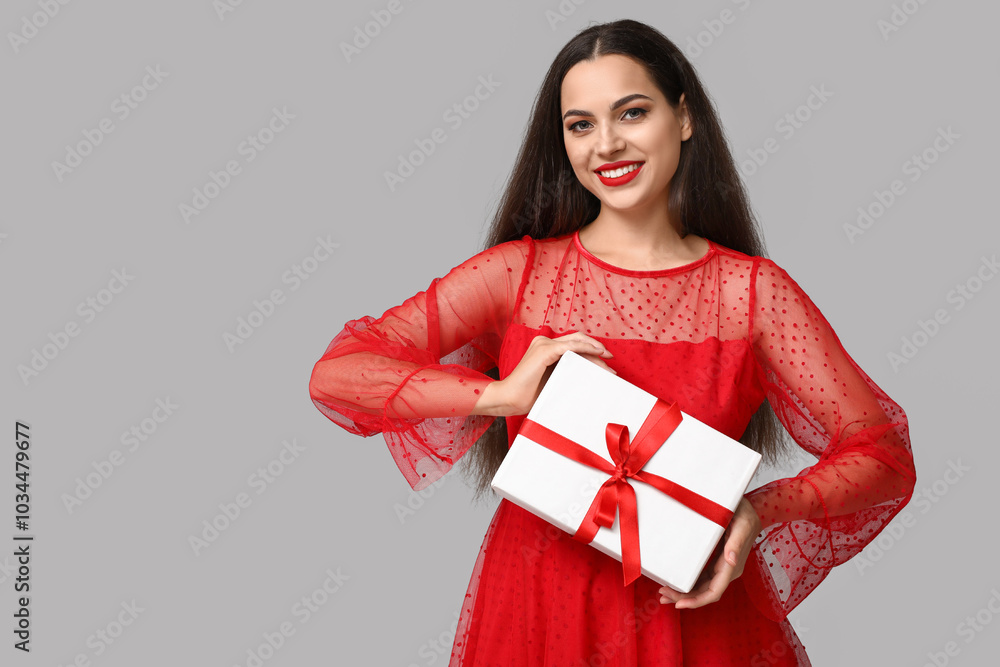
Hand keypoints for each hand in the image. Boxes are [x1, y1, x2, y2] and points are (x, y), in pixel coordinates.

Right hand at [476, 332, 614, 415]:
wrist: (509, 399)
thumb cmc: (528, 395)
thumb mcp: (554, 380)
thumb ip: (567, 373)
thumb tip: (589, 376)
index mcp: (545, 348)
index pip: (573, 344)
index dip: (591, 350)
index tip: (605, 362)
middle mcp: (544, 342)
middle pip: (577, 340)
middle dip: (596, 348)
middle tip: (610, 360)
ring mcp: (544, 344)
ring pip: (576, 342)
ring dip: (594, 349)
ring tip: (607, 360)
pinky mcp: (544, 350)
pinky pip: (570, 346)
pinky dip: (585, 348)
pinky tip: (596, 354)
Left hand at [658, 497, 761, 608]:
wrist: (751, 508)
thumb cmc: (746, 513)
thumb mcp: (742, 523)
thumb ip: (736, 542)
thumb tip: (730, 561)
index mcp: (733, 565)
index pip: (714, 591)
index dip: (697, 600)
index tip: (679, 603)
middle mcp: (728, 570)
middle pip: (705, 593)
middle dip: (685, 598)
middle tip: (663, 596)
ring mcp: (722, 567)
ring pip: (702, 587)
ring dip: (685, 593)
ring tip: (664, 593)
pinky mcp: (717, 562)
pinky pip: (703, 578)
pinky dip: (690, 584)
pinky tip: (676, 583)